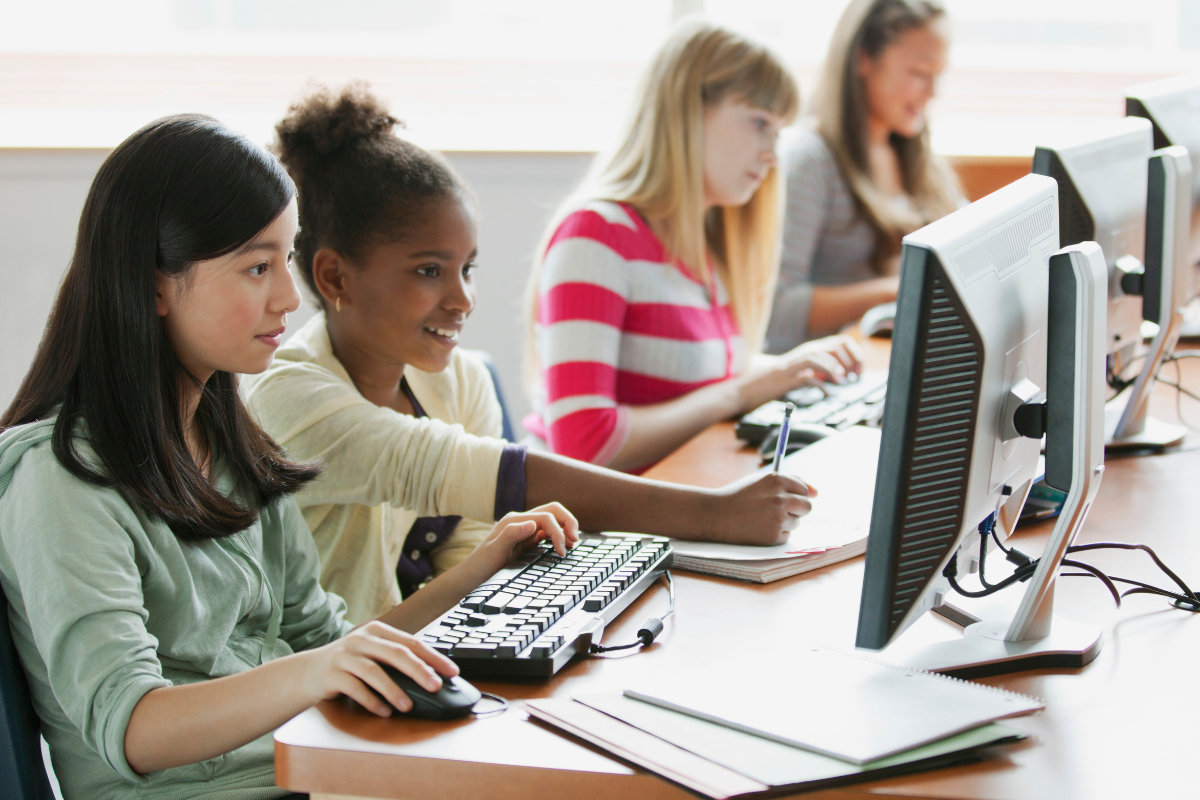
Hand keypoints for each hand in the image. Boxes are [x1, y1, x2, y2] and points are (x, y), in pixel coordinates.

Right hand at [302, 621, 457, 716]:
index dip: (433, 657)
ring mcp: (345, 655)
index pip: (411, 642)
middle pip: (395, 653)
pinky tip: (383, 712)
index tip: (452, 671)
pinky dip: (371, 701)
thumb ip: (397, 660)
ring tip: (408, 706)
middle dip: (418, 670)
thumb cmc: (349, 664)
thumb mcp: (373, 654)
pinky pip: (354, 688)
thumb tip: (433, 676)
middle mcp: (361, 639)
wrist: (307, 672)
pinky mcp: (331, 674)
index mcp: (377, 631)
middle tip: (436, 686)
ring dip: (394, 690)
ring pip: (374, 671)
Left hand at [470, 502, 580, 577]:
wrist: (470, 578)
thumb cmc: (481, 566)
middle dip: (568, 522)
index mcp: (515, 520)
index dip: (558, 531)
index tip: (562, 551)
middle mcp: (521, 522)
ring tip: (573, 544)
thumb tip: (533, 523)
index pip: (546, 517)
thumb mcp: (494, 551)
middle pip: (552, 511)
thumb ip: (512, 534)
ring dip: (565, 528)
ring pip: (552, 521)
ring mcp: (524, 530)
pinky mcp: (526, 541)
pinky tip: (562, 547)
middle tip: (576, 540)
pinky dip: (558, 537)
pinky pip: (547, 533)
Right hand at [702, 470, 817, 545]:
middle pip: (806, 507)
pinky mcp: (774, 536)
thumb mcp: (761, 481)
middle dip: (796, 509)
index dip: (794, 495)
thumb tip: (817, 492)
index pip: (804, 489)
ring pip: (797, 522)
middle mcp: (780, 498)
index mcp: (777, 480)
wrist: (716, 514)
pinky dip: (777, 533)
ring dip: (785, 521)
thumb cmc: (739, 496)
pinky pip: (787, 535)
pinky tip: (759, 528)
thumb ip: (790, 482)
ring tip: (762, 518)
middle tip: (776, 510)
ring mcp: (778, 518)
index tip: (781, 498)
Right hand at [735, 335, 864, 412]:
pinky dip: (818, 383)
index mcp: (804, 352)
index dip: (852, 354)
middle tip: (854, 375)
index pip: (837, 343)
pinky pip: (804, 377)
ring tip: (842, 379)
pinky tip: (825, 392)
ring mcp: (790, 367)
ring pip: (816, 356)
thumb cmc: (768, 384)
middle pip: (830, 347)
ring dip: (832, 367)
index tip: (857, 370)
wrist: (742, 390)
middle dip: (848, 359)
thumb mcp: (793, 374)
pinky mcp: (783, 380)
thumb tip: (830, 378)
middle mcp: (799, 355)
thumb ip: (811, 372)